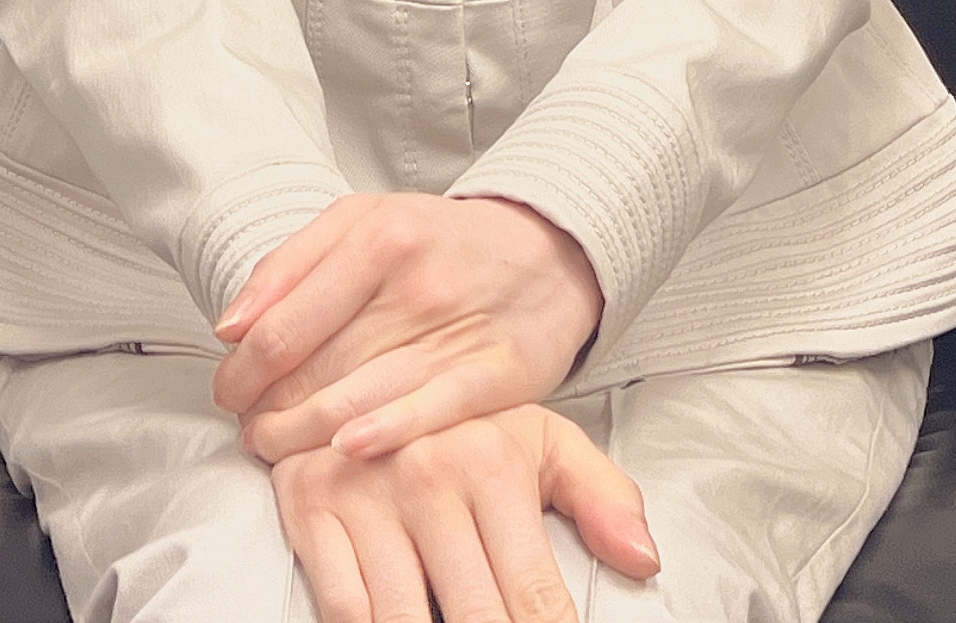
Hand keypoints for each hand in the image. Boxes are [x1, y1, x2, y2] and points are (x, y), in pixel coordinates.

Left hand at [213, 191, 605, 463]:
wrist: (548, 251)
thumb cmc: (441, 241)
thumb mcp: (363, 219)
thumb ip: (289, 266)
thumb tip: (232, 326)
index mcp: (378, 239)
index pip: (283, 326)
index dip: (241, 371)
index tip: (228, 392)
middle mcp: (415, 287)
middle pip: (313, 372)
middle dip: (265, 411)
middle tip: (248, 427)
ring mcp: (456, 335)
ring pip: (356, 403)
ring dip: (300, 438)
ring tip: (275, 448)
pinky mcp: (493, 378)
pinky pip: (426, 416)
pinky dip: (379, 437)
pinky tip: (343, 453)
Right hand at [270, 402, 661, 622]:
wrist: (360, 358)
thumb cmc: (464, 423)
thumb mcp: (541, 442)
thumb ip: (601, 497)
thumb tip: (644, 559)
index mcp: (492, 463)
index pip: (534, 596)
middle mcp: (428, 477)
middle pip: (474, 617)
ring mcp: (364, 495)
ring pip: (403, 621)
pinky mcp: (310, 508)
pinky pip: (343, 608)